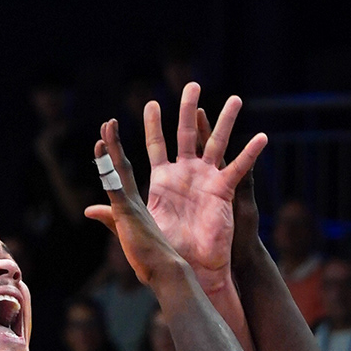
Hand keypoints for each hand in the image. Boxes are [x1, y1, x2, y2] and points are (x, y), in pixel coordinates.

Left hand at [105, 83, 267, 300]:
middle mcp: (186, 173)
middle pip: (187, 133)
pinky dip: (251, 154)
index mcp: (163, 179)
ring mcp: (206, 179)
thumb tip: (88, 210)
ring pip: (217, 142)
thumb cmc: (165, 249)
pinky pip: (239, 169)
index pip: (155, 143)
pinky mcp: (224, 191)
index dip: (152, 124)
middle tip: (192, 84)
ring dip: (227, 121)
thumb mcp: (137, 227)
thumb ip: (114, 215)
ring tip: (236, 99)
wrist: (191, 266)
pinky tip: (262, 137)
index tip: (151, 103)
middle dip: (188, 108)